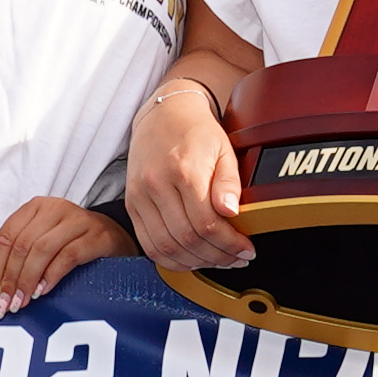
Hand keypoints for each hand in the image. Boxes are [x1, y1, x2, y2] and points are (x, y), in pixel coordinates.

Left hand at [0, 194, 128, 314]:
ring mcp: (77, 220)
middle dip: (9, 278)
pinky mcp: (96, 236)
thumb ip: (20, 256)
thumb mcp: (43, 241)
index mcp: (35, 207)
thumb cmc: (72, 243)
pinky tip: (42, 292)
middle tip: (3, 304)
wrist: (115, 237)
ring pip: (42, 250)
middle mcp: (55, 208)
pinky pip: (68, 256)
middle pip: (22, 244)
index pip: (6, 235)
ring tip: (21, 302)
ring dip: (27, 280)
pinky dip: (51, 276)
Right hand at [123, 78, 252, 272]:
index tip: (246, 251)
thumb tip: (232, 212)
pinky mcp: (132, 204)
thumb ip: (229, 183)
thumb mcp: (224, 150)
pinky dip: (169, 258)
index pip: (207, 223)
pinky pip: (148, 243)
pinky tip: (190, 258)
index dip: (229, 244)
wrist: (164, 115)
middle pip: (186, 239)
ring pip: (165, 246)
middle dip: (216, 257)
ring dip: (194, 262)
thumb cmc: (197, 132)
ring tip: (217, 261)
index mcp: (184, 170)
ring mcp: (140, 195)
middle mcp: (157, 184)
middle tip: (235, 259)